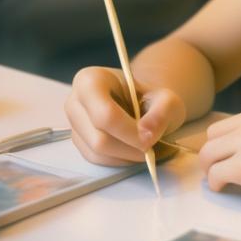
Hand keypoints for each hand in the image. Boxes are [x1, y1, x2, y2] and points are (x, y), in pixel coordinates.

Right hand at [65, 66, 186, 166]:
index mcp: (91, 80)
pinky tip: (133, 151)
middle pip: (98, 137)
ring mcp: (74, 124)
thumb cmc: (151, 97)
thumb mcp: (166, 98)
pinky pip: (96, 159)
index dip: (129, 131)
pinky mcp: (79, 142)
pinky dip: (118, 160)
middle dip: (128, 147)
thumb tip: (148, 133)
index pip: (105, 114)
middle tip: (151, 147)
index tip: (150, 139)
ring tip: (145, 147)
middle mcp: (75, 101)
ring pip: (97, 152)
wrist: (142, 103)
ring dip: (125, 156)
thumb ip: (162, 111)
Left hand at [199, 107, 240, 206]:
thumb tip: (229, 149)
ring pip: (208, 156)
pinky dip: (216, 184)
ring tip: (224, 182)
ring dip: (211, 171)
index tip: (224, 160)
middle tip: (220, 174)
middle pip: (210, 140)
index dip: (218, 146)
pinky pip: (216, 175)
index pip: (220, 127)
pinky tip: (228, 189)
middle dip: (211, 159)